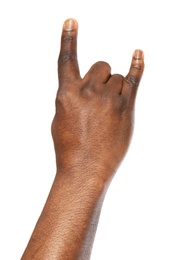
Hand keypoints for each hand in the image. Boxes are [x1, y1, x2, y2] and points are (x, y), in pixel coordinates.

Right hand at [51, 18, 143, 181]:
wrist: (85, 168)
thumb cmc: (70, 147)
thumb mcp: (60, 119)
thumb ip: (70, 98)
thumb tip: (81, 88)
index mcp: (67, 94)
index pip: (67, 60)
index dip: (69, 39)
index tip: (71, 23)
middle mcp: (88, 91)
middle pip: (101, 66)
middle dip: (101, 78)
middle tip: (99, 98)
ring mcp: (109, 98)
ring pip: (118, 77)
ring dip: (114, 87)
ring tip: (109, 109)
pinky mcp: (125, 107)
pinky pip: (134, 79)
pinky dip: (137, 65)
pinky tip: (138, 54)